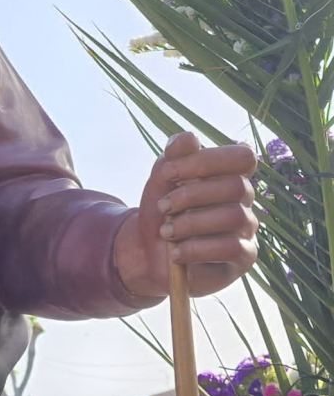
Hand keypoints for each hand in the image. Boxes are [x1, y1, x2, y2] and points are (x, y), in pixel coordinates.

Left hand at [114, 131, 258, 301]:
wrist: (148, 252)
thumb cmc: (161, 211)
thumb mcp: (160, 181)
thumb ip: (173, 157)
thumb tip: (189, 137)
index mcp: (228, 175)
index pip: (243, 157)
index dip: (207, 160)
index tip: (168, 172)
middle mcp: (244, 200)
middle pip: (237, 186)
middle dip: (191, 195)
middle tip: (163, 206)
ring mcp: (247, 229)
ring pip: (234, 216)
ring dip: (191, 223)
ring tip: (166, 232)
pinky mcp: (244, 258)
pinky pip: (232, 248)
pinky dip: (197, 249)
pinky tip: (176, 253)